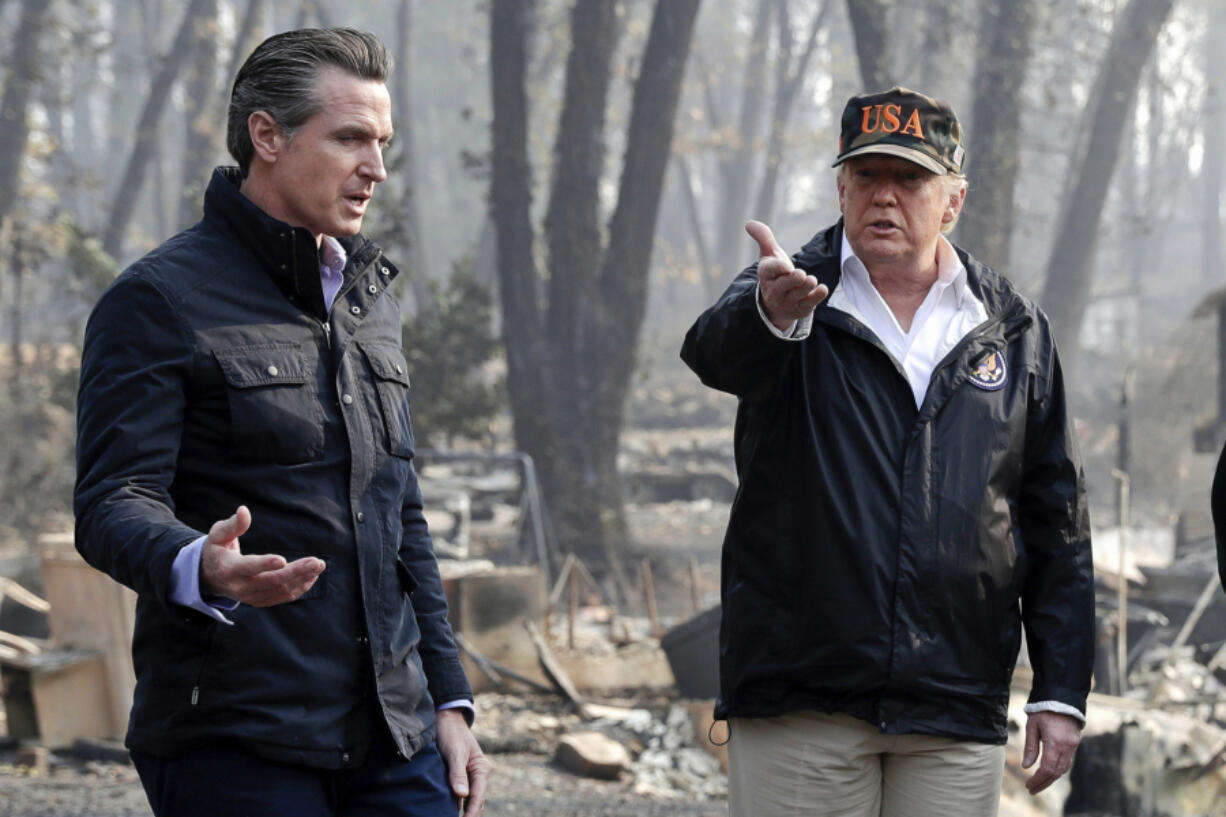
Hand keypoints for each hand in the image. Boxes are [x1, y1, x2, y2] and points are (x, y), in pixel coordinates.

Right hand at [199, 506, 324, 605]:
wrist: (209, 577)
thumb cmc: (217, 550)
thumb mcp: (218, 535)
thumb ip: (232, 525)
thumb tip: (244, 510)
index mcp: (229, 569)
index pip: (248, 567)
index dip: (265, 564)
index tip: (282, 559)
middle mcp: (241, 587)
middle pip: (271, 581)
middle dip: (296, 572)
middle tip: (317, 562)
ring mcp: (251, 597)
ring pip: (280, 590)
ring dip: (302, 579)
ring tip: (319, 566)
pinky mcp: (260, 601)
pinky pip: (282, 597)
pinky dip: (299, 588)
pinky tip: (312, 577)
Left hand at [436, 708, 489, 815]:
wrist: (445, 718)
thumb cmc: (451, 733)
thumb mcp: (454, 751)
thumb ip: (457, 773)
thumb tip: (462, 795)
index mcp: (482, 769)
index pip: (478, 796)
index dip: (471, 812)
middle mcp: (478, 774)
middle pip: (476, 801)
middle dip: (471, 815)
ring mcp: (469, 776)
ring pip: (468, 799)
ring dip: (464, 811)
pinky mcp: (459, 776)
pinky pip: (459, 794)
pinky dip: (456, 804)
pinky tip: (449, 811)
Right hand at [747, 219, 826, 330]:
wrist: (777, 304)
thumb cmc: (775, 274)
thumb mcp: (769, 255)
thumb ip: (763, 238)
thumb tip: (749, 223)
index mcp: (766, 275)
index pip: (769, 270)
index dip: (778, 268)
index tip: (787, 266)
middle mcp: (775, 290)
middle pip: (784, 285)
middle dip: (793, 279)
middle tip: (801, 274)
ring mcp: (788, 301)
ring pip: (798, 293)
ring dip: (806, 286)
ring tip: (810, 280)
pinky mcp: (801, 309)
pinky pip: (810, 303)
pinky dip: (817, 296)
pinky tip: (822, 289)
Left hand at [1022, 711, 1081, 794]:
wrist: (1061, 696)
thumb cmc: (1043, 709)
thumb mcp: (1032, 726)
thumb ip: (1030, 747)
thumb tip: (1026, 766)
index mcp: (1055, 742)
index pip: (1047, 768)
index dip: (1038, 780)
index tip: (1028, 786)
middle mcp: (1067, 746)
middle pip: (1056, 772)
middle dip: (1044, 783)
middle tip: (1032, 789)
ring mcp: (1073, 745)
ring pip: (1063, 768)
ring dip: (1051, 778)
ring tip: (1038, 783)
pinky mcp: (1075, 743)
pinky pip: (1067, 761)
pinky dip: (1057, 769)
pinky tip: (1048, 772)